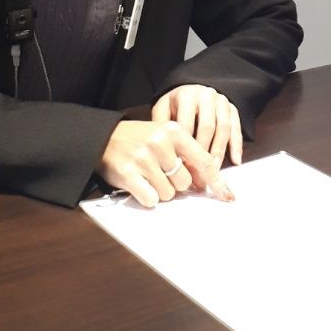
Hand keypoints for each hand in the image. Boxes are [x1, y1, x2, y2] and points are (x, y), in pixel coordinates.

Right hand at [96, 120, 234, 207]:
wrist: (103, 137)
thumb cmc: (140, 139)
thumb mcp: (165, 137)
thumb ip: (186, 156)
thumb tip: (204, 183)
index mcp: (174, 131)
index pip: (204, 161)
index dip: (217, 182)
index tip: (227, 196)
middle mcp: (160, 142)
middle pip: (185, 182)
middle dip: (175, 184)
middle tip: (161, 173)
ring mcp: (144, 158)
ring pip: (168, 193)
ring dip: (160, 191)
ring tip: (147, 175)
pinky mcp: (128, 173)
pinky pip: (150, 199)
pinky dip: (147, 197)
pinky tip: (139, 184)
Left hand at [151, 85, 242, 167]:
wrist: (190, 90)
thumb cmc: (174, 105)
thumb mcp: (162, 110)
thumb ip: (161, 129)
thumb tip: (165, 156)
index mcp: (186, 95)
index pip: (187, 124)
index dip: (185, 147)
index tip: (182, 167)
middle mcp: (206, 95)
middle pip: (207, 126)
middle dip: (204, 152)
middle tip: (199, 173)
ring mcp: (221, 101)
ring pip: (224, 128)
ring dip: (219, 152)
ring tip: (214, 171)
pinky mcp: (232, 108)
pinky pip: (236, 128)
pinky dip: (237, 146)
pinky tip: (235, 161)